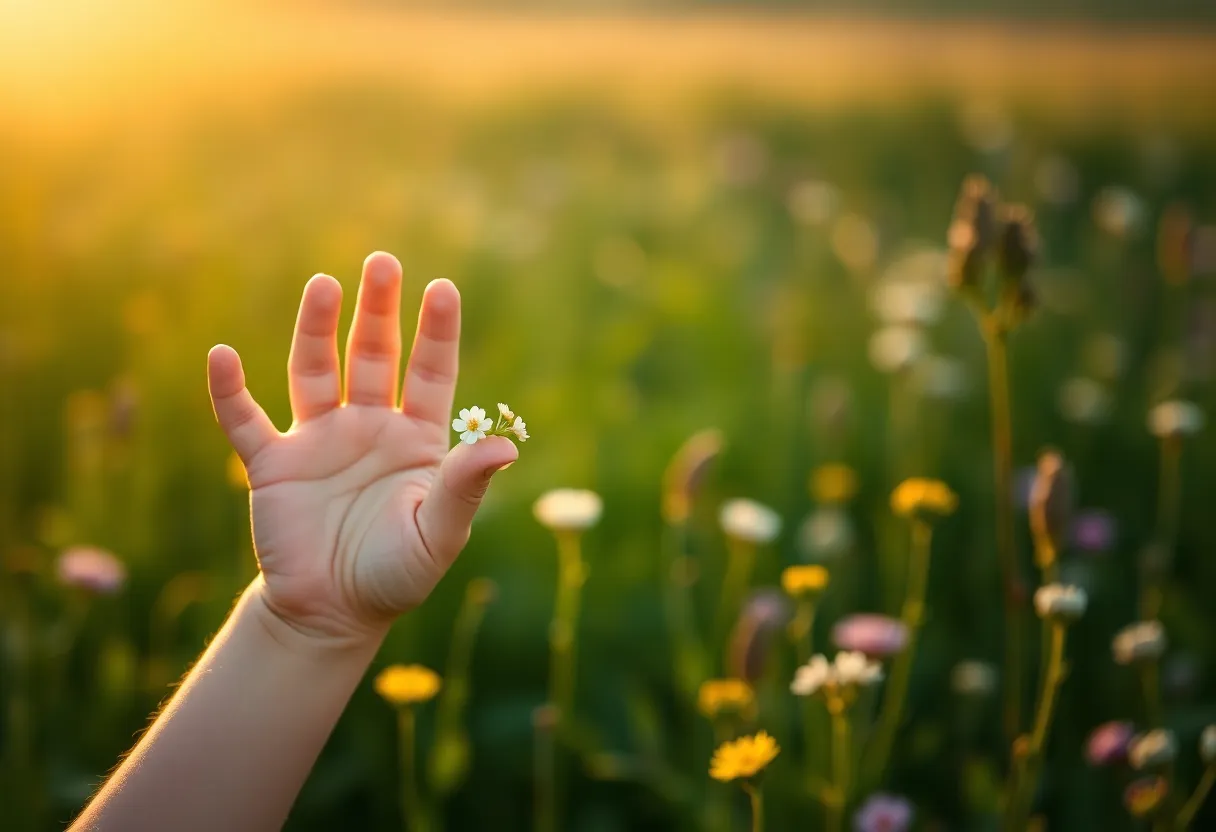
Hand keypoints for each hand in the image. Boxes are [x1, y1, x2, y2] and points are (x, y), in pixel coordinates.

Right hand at [206, 252, 517, 643]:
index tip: (442, 287)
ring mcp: (319, 440)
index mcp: (415, 438)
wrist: (334, 614)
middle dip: (378, 310)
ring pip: (316, 371)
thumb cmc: (396, 573)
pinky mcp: (273, 466)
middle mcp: (369, 427)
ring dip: (317, 329)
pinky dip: (231, 392)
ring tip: (323, 284)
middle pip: (374, 355)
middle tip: (382, 261)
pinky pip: (246, 422)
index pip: (430, 373)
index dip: (435, 332)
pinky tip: (222, 357)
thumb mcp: (439, 533)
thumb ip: (465, 487)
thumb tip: (507, 447)